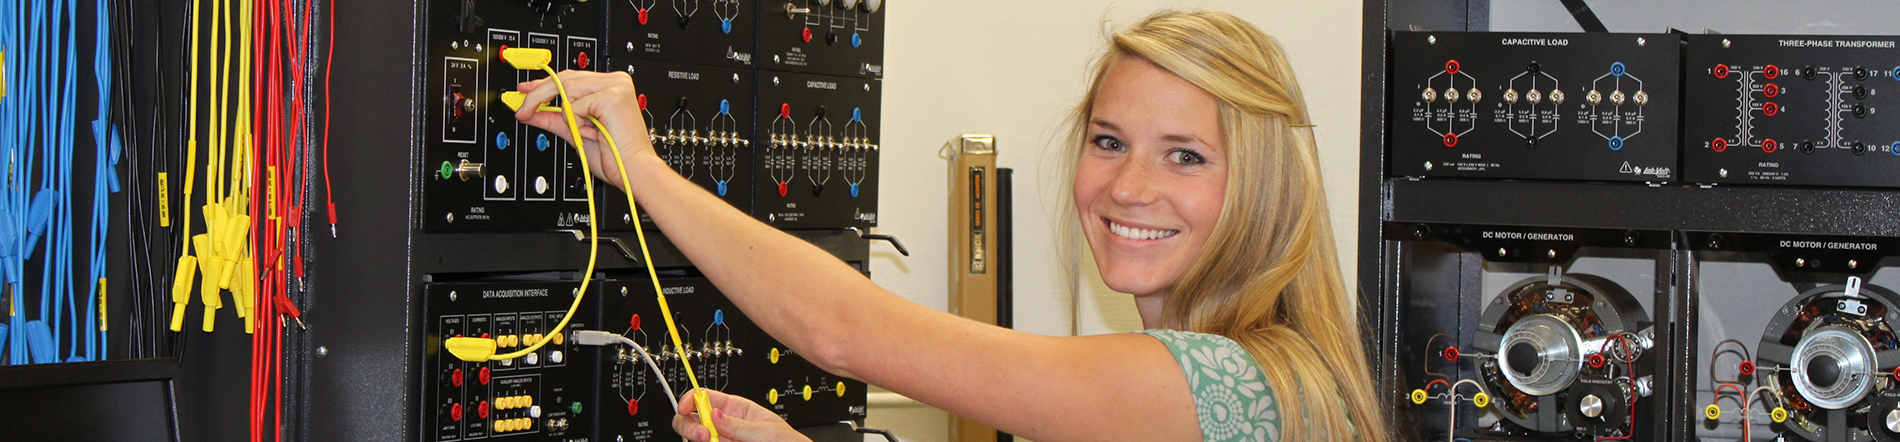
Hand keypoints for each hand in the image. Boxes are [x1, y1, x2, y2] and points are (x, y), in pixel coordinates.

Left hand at [514, 70, 655, 188]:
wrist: (632, 172)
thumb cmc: (615, 157)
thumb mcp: (576, 133)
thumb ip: (554, 119)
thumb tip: (531, 112)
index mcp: (609, 87)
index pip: (569, 78)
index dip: (544, 84)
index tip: (524, 91)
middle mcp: (614, 82)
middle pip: (565, 77)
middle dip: (539, 94)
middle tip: (524, 109)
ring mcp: (616, 86)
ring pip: (567, 87)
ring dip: (565, 114)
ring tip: (580, 131)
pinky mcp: (612, 96)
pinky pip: (576, 104)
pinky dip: (577, 120)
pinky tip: (591, 132)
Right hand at [672, 388, 809, 441]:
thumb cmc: (784, 440)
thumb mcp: (763, 429)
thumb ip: (738, 425)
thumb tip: (716, 415)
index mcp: (734, 407)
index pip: (704, 397)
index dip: (690, 400)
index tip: (686, 408)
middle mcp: (724, 423)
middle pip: (692, 418)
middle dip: (689, 424)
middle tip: (702, 434)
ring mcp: (722, 439)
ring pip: (694, 436)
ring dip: (695, 438)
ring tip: (711, 441)